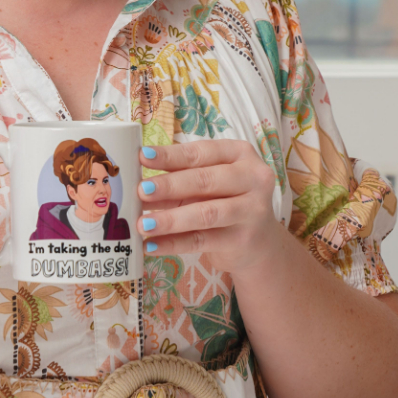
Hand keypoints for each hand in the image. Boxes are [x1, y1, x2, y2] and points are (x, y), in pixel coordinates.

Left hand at [137, 139, 282, 279]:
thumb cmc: (226, 200)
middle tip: (140, 191)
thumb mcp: (207, 183)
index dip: (170, 155)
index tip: (142, 156)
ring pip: (205, 213)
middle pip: (205, 180)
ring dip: (170, 219)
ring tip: (143, 224)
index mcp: (240, 154)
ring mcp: (252, 210)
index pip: (201, 153)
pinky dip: (174, 244)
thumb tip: (139, 181)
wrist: (259, 242)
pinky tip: (152, 245)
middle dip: (169, 186)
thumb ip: (179, 177)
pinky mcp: (243, 240)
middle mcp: (252, 178)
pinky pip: (202, 241)